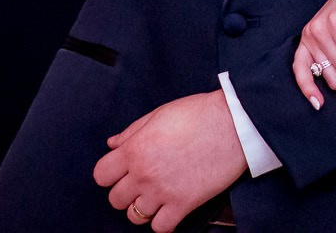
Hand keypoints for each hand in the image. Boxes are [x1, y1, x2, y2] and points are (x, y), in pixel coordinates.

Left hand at [93, 91, 246, 232]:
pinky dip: (163, 222)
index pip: (101, 175)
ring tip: (158, 196)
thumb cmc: (199, 113)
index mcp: (135, 148)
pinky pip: (160, 228)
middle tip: (144, 182)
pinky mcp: (184, 203)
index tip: (123, 171)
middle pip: (116, 199)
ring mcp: (163, 191)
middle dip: (127, 191)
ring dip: (144, 207)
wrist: (234, 122)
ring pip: (134, 216)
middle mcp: (144, 173)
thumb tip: (112, 144)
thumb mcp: (159, 114)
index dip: (110, 174)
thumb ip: (132, 132)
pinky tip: (172, 208)